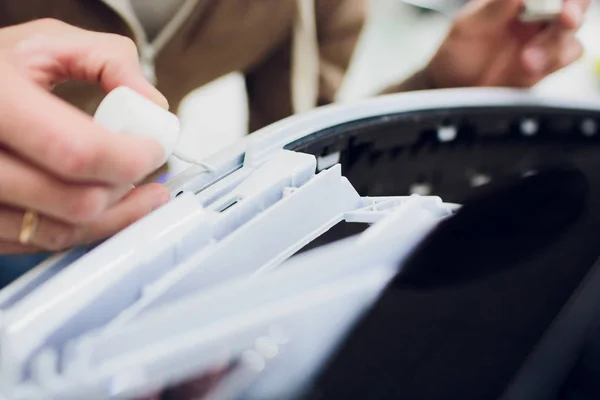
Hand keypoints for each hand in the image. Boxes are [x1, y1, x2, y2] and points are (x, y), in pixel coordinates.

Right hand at [0, 19, 170, 253]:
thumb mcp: (45, 43)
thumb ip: (108, 60)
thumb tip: (154, 102)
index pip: (77, 151)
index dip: (130, 157)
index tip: (153, 148)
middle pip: (77, 202)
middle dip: (127, 188)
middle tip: (148, 171)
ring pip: (62, 232)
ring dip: (113, 216)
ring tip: (138, 192)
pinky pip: (40, 241)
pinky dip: (81, 227)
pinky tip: (100, 205)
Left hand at [425, 0, 588, 87]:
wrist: (452, 88)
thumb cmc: (456, 55)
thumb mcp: (468, 27)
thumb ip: (495, 7)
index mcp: (515, 1)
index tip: (551, 1)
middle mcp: (534, 15)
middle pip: (570, 4)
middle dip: (572, 8)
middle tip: (565, 17)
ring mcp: (541, 39)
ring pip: (569, 31)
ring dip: (556, 42)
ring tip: (528, 59)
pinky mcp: (546, 63)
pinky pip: (567, 55)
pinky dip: (556, 59)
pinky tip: (532, 67)